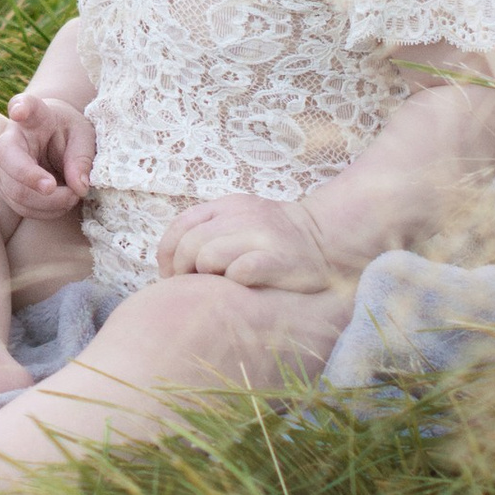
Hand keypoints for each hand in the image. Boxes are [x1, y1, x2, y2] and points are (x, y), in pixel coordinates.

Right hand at [0, 86, 93, 219]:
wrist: (52, 139)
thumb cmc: (68, 133)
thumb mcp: (83, 136)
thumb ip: (82, 157)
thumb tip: (79, 187)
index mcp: (33, 117)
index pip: (23, 107)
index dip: (20, 108)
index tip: (20, 112)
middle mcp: (10, 139)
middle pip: (9, 160)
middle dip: (35, 181)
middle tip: (72, 194)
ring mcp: (3, 166)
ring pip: (14, 192)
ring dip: (48, 204)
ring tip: (73, 197)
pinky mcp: (6, 188)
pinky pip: (21, 207)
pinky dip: (46, 212)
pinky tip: (62, 204)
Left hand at [159, 191, 340, 287]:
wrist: (328, 238)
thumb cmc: (277, 237)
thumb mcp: (242, 219)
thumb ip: (211, 230)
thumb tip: (171, 261)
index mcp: (228, 205)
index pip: (180, 225)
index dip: (167, 254)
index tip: (170, 275)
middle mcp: (241, 216)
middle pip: (190, 245)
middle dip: (182, 271)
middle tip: (189, 289)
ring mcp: (260, 236)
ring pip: (208, 256)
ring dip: (206, 277)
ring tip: (216, 287)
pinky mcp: (277, 258)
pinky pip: (239, 271)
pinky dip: (232, 282)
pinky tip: (240, 287)